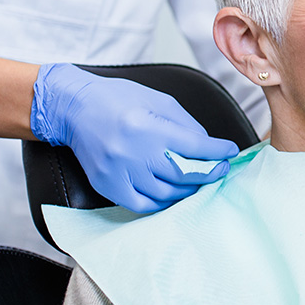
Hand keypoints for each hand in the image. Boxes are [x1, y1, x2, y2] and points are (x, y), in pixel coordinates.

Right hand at [30, 63, 237, 212]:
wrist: (74, 108)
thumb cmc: (117, 99)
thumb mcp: (158, 100)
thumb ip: (185, 124)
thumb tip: (208, 146)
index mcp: (148, 127)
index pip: (195, 147)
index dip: (218, 152)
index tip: (229, 152)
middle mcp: (134, 153)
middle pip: (184, 175)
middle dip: (209, 173)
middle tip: (219, 170)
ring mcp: (119, 173)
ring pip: (166, 194)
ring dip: (188, 190)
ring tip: (198, 182)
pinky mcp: (108, 186)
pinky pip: (143, 205)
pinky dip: (162, 202)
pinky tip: (172, 193)